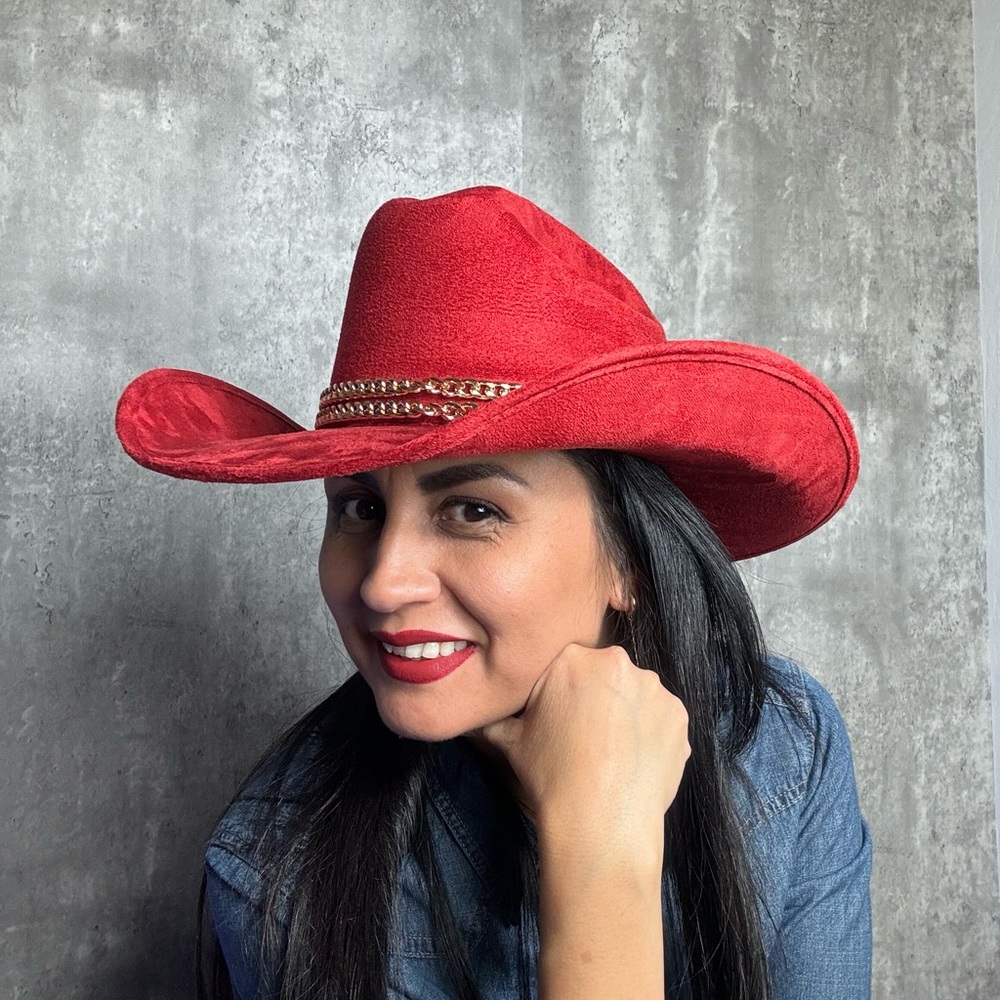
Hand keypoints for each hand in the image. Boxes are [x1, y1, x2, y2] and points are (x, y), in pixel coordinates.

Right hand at [476, 643, 689, 850]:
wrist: (600, 823)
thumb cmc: (550, 777)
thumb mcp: (506, 740)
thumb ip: (491, 715)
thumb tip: (469, 710)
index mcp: (573, 658)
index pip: (567, 662)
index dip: (562, 691)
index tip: (561, 719)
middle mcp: (618, 663)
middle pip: (604, 674)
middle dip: (597, 698)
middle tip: (586, 738)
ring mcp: (654, 689)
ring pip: (635, 694)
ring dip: (626, 714)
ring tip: (612, 754)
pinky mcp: (679, 717)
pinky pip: (661, 718)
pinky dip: (650, 735)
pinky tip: (633, 762)